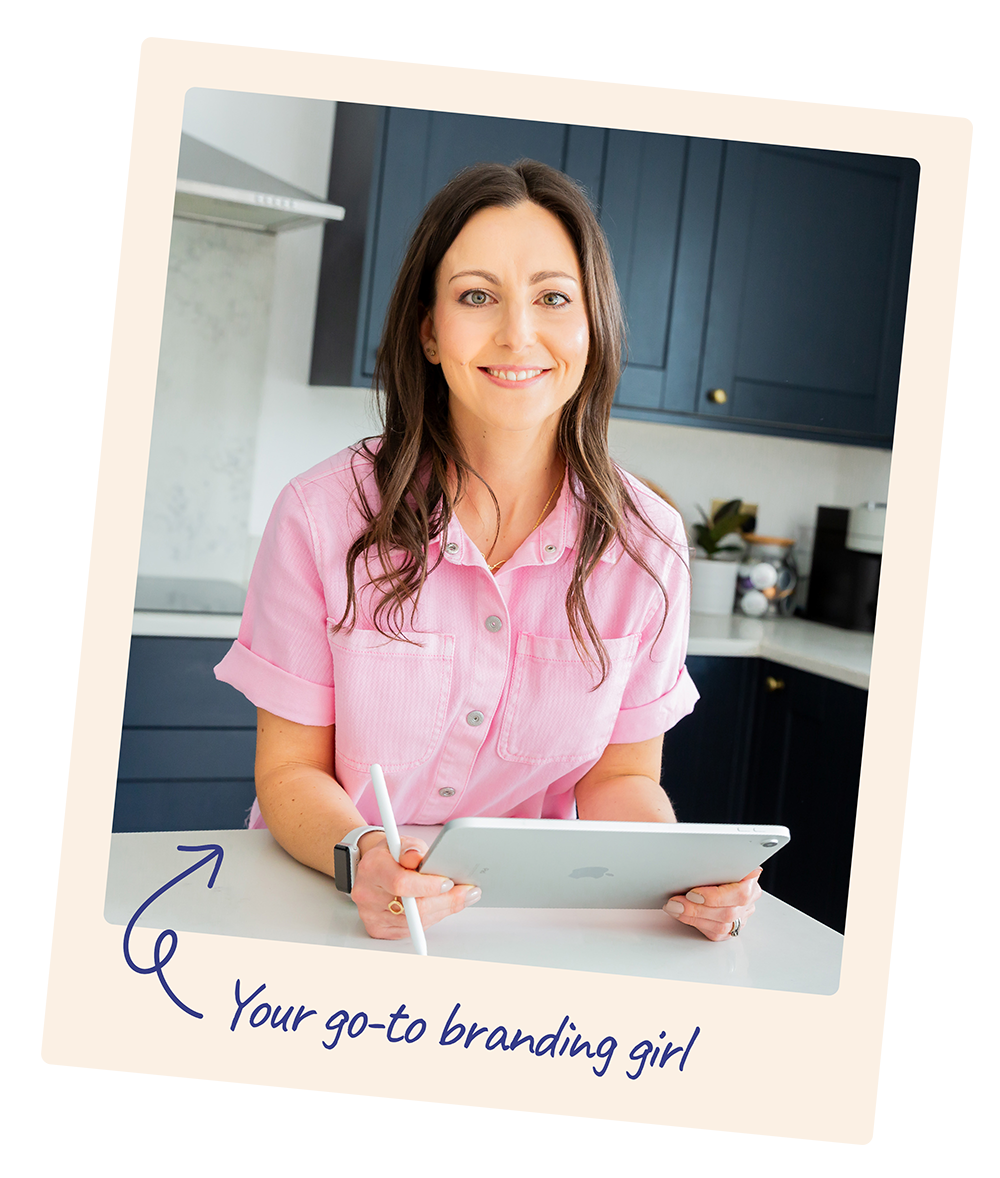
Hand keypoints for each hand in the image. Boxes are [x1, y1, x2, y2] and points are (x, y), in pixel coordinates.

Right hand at [350, 835, 481, 939]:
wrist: (370, 869)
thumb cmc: (389, 855)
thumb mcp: (401, 842)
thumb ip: (413, 849)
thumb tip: (422, 858)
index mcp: (373, 868)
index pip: (401, 883)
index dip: (429, 886)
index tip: (449, 882)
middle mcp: (368, 894)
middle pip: (414, 908)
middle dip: (447, 901)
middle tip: (468, 892)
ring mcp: (371, 915)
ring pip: (417, 922)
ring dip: (443, 910)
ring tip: (460, 897)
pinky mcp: (378, 929)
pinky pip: (412, 930)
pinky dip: (431, 918)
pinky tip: (441, 906)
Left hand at [663, 868, 761, 941]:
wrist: (718, 867)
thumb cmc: (717, 860)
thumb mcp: (716, 855)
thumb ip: (711, 861)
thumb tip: (691, 862)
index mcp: (750, 877)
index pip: (740, 893)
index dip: (715, 897)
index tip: (692, 894)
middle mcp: (750, 896)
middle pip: (728, 912)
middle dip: (697, 909)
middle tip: (676, 903)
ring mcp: (743, 913)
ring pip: (722, 926)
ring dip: (694, 918)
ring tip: (675, 908)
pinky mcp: (732, 926)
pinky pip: (716, 933)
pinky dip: (696, 924)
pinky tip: (682, 915)